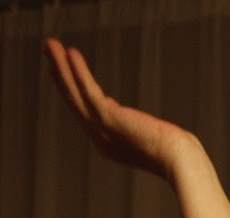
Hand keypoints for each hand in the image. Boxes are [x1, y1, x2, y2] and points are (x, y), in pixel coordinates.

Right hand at [43, 38, 198, 180]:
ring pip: (75, 93)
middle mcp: (100, 138)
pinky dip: (78, 71)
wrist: (180, 161)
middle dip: (60, 74)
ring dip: (61, 66)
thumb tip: (128, 114)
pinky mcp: (108, 117)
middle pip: (75, 101)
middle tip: (49, 52)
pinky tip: (70, 53)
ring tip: (50, 44)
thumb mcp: (149, 137)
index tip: (63, 72)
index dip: (74, 89)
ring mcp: (102, 129)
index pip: (87, 112)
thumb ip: (135, 126)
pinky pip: (88, 90)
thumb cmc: (177, 154)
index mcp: (110, 145)